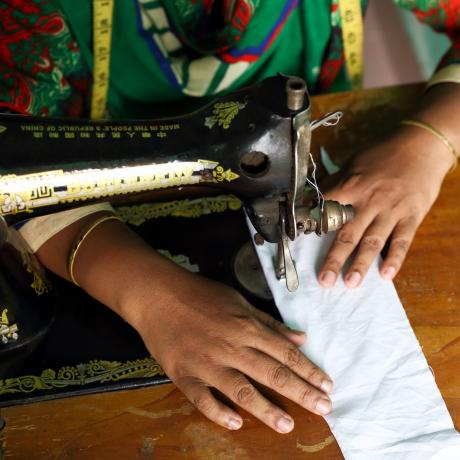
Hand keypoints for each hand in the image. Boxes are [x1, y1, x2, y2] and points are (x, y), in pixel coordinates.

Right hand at [131, 270, 332, 432]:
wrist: (158, 294)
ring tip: (288, 425)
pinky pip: (202, 399)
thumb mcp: (239, 301)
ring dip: (267, 410)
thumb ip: (269, 323)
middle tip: (324, 408)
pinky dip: (218, 412)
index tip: (327, 385)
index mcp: (246, 326)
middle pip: (272, 373)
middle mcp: (231, 346)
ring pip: (242, 391)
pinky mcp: (184, 374)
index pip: (285, 352)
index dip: (309, 370)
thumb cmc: (201, 295)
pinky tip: (235, 423)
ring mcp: (207, 363)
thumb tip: (300, 337)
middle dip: (301, 392)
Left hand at [318, 127, 452, 288]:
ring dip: (361, 264)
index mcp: (351, 187)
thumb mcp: (353, 163)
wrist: (423, 146)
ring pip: (373, 241)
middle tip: (324, 280)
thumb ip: (333, 183)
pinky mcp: (411, 216)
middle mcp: (369, 202)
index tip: (300, 242)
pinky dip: (395, 258)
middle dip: (335, 258)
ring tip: (350, 283)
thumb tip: (311, 197)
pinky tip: (386, 275)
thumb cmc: (383, 155)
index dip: (313, 225)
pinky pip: (402, 240)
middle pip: (348, 233)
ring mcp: (391, 211)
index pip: (327, 210)